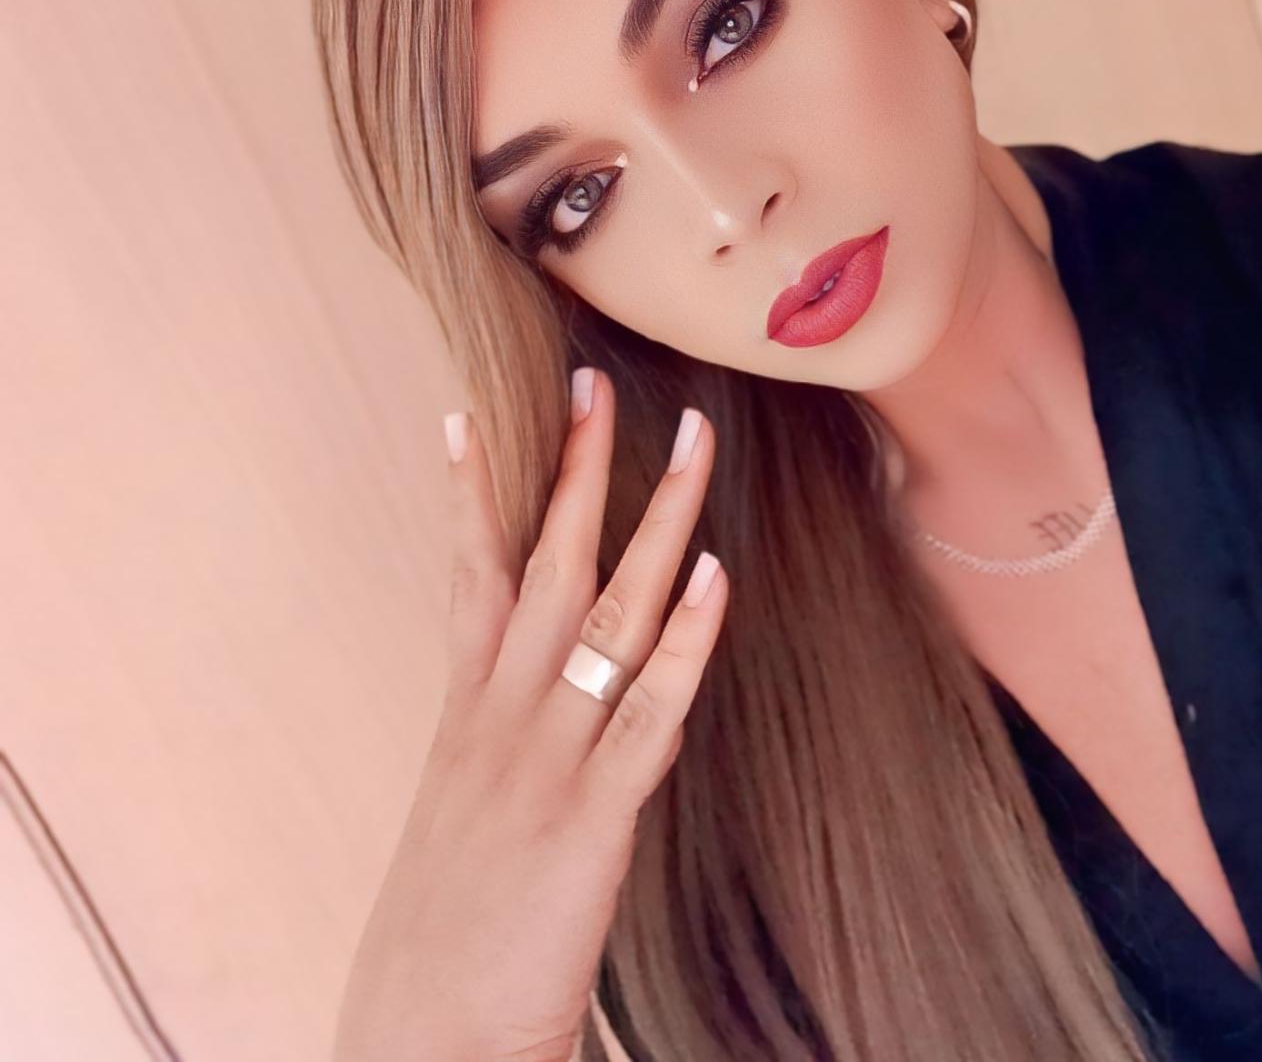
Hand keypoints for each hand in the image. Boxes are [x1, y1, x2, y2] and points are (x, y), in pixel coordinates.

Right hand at [332, 371, 727, 1061]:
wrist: (428, 1036)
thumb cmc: (449, 933)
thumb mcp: (463, 816)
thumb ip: (500, 746)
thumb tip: (536, 698)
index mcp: (465, 718)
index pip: (465, 577)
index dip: (470, 494)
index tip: (469, 411)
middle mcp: (500, 721)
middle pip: (541, 567)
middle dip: (574, 469)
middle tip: (595, 379)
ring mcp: (547, 763)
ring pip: (606, 614)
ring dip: (656, 523)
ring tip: (692, 443)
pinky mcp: (594, 818)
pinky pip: (649, 712)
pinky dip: (686, 640)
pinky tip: (717, 578)